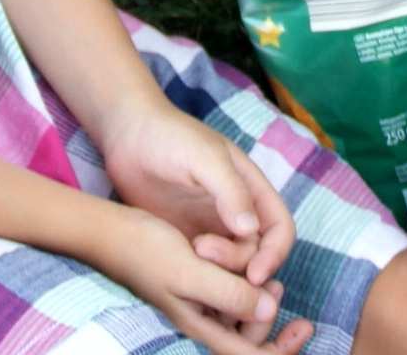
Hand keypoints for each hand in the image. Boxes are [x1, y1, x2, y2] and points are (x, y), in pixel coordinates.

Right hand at [84, 200, 312, 354]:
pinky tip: (247, 264)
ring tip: (264, 275)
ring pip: (240, 316)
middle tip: (275, 286)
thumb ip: (228, 294)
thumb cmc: (145, 250)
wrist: (109, 231)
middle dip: (270, 320)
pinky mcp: (193, 284)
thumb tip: (269, 310)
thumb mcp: (189, 271)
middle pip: (248, 337)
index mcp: (201, 325)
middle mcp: (202, 320)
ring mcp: (197, 304)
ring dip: (258, 299)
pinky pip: (228, 295)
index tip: (304, 326)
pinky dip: (244, 285)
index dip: (280, 349)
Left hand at [99, 103, 297, 289]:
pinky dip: (199, 274)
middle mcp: (236, 212)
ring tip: (189, 252)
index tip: (255, 274)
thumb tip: (250, 230)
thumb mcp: (204, 157)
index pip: (279, 230)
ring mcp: (210, 227)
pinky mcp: (184, 238)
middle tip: (203, 251)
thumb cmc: (169, 135)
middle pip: (255, 254)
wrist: (127, 133)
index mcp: (250, 189)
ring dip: (218, 270)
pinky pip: (202, 266)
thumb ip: (230, 190)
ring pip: (230, 265)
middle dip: (238, 262)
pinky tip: (180, 266)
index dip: (275, 254)